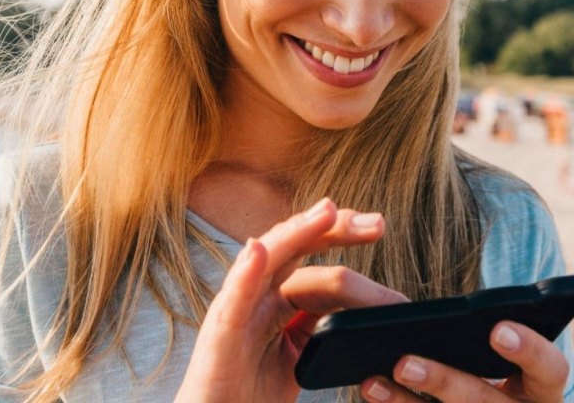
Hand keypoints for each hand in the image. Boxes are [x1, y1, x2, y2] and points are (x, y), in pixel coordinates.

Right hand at [175, 198, 408, 402]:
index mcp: (276, 295)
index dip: (340, 235)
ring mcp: (236, 308)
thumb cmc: (252, 392)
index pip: (309, 252)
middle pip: (293, 245)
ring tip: (327, 212)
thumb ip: (322, 324)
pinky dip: (245, 272)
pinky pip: (233, 299)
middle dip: (332, 227)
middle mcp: (255, 292)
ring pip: (265, 258)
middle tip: (373, 221)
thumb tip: (366, 310)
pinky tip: (259, 251)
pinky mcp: (220, 333)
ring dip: (296, 232)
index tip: (377, 226)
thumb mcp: (302, 354)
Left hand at [361, 321, 569, 401]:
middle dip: (444, 382)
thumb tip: (405, 311)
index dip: (529, 350)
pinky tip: (373, 396)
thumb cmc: (477, 377)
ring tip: (373, 383)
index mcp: (538, 391)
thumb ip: (465, 335)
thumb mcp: (485, 358)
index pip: (550, 371)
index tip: (496, 330)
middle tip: (404, 363)